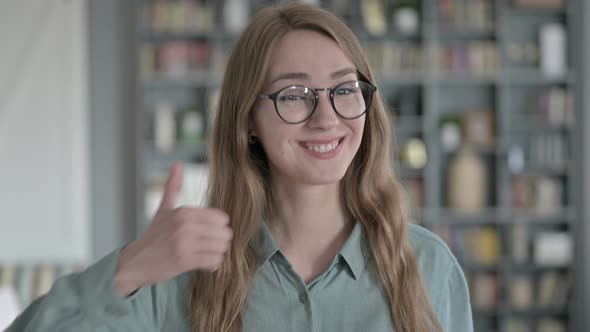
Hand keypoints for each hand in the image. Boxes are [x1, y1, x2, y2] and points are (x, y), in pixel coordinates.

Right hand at [114, 161, 231, 296]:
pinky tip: (205, 264)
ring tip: (208, 254)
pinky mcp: (184, 260)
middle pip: (224, 233)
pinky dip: (213, 265)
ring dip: (218, 254)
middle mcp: (184, 225)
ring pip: (221, 248)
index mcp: (184, 212)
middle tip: (210, 246)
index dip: (219, 227)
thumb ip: (173, 186)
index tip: (209, 233)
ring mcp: (184, 243)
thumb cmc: (154, 236)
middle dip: (221, 242)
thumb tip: (177, 163)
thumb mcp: (163, 209)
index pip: (221, 218)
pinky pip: (214, 261)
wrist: (135, 262)